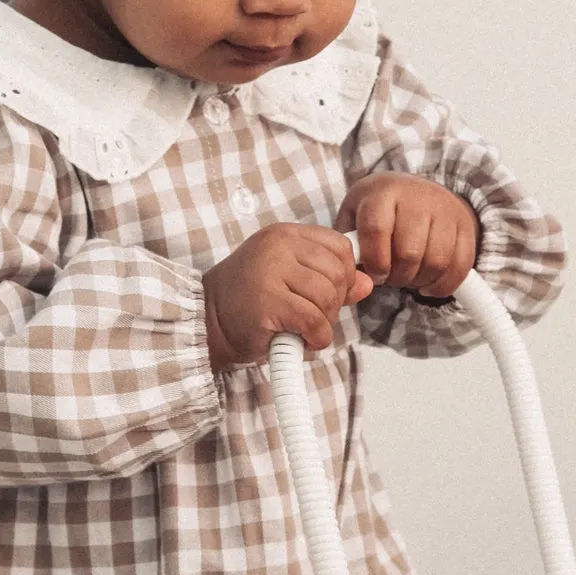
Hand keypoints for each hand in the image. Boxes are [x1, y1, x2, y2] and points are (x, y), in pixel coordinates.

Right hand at [202, 224, 374, 371]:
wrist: (207, 323)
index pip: (339, 247)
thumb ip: (329, 279)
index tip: (329, 294)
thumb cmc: (248, 302)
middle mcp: (278, 246)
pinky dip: (317, 338)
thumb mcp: (290, 281)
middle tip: (314, 316)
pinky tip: (302, 340)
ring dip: (324, 322)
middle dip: (335, 302)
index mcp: (285, 234)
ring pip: (328, 297)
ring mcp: (271, 272)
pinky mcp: (268, 302)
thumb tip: (368, 283)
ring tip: (305, 329)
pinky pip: (315, 321)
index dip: (345, 275)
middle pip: (338, 273)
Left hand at [335, 173, 478, 298]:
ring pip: (437, 262)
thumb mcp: (355, 214)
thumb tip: (349, 274)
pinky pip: (461, 265)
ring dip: (420, 281)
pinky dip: (444, 285)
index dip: (375, 261)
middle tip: (393, 278)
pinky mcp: (465, 225)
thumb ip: (347, 242)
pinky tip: (429, 286)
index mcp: (383, 192)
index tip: (376, 274)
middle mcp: (417, 196)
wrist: (417, 189)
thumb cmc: (379, 209)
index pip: (377, 229)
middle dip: (398, 277)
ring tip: (409, 279)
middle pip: (409, 252)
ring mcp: (445, 209)